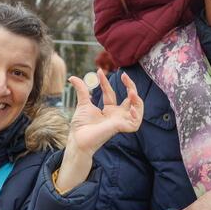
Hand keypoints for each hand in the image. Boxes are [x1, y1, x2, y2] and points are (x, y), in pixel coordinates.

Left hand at [54, 70, 142, 192]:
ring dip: (137, 99)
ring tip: (131, 92)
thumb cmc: (81, 126)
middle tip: (124, 75)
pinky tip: (132, 107)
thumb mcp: (83, 103)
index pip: (111, 93)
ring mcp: (120, 121)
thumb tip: (72, 77)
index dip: (106, 82)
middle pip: (130, 99)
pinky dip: (137, 114)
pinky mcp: (122, 127)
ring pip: (138, 109)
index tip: (99, 71)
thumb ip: (81, 90)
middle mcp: (117, 115)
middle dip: (130, 86)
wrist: (78, 138)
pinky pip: (136, 122)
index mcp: (108, 110)